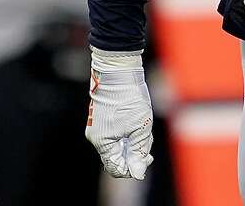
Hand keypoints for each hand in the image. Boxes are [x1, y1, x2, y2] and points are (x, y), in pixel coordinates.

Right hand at [85, 48, 152, 179]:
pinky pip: (116, 133)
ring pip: (118, 144)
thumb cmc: (129, 98)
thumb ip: (139, 152)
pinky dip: (128, 132)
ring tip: (144, 126)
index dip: (133, 167)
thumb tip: (138, 174)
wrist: (118, 71)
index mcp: (102, 142)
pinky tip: (137, 121)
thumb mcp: (141, 127)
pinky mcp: (102, 118)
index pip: (116, 168)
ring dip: (133, 140)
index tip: (147, 157)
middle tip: (148, 141)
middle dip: (135, 152)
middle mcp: (96, 137)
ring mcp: (98, 127)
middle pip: (117, 156)